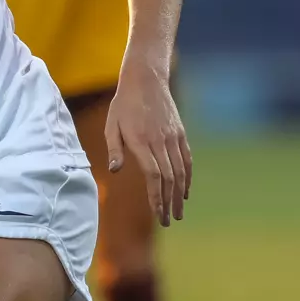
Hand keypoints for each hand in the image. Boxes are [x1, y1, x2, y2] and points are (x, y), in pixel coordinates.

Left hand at [106, 61, 191, 225]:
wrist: (146, 79)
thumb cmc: (124, 104)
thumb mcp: (112, 125)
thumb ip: (114, 148)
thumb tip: (115, 171)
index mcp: (141, 141)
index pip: (153, 175)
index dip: (157, 197)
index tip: (158, 214)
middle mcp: (160, 141)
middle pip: (169, 178)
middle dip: (169, 202)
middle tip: (169, 221)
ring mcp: (173, 137)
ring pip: (181, 171)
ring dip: (180, 194)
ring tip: (178, 213)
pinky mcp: (180, 133)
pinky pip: (187, 159)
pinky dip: (188, 177)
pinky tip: (185, 191)